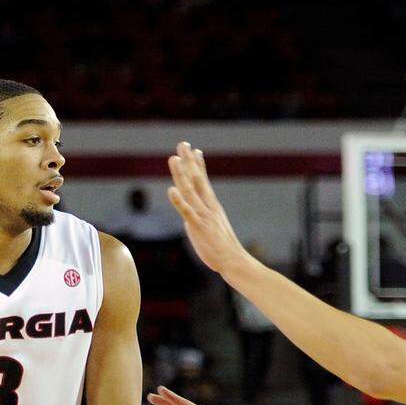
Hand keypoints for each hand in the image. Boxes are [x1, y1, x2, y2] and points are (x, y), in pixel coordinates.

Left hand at [166, 141, 248, 275]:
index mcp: (212, 206)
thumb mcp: (212, 227)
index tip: (194, 149)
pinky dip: (179, 200)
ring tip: (173, 158)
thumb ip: (201, 218)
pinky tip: (171, 189)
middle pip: (196, 179)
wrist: (234, 261)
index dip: (198, 164)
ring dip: (181, 174)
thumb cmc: (222, 247)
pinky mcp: (198, 227)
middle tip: (183, 143)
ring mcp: (203, 215)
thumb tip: (190, 215)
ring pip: (190, 191)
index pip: (203, 181)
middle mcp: (208, 206)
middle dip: (188, 161)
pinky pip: (187, 212)